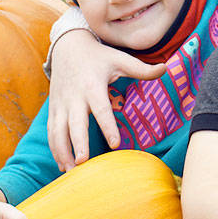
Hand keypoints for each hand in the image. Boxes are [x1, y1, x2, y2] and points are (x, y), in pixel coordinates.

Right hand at [47, 29, 165, 170]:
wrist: (67, 46)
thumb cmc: (98, 56)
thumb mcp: (120, 59)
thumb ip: (142, 69)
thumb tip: (166, 68)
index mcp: (93, 86)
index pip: (101, 109)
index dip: (108, 126)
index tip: (116, 144)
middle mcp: (75, 97)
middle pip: (75, 124)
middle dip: (77, 143)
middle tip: (83, 162)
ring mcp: (61, 104)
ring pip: (58, 131)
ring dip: (62, 152)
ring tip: (71, 172)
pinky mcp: (53, 109)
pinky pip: (51, 132)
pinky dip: (54, 149)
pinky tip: (63, 165)